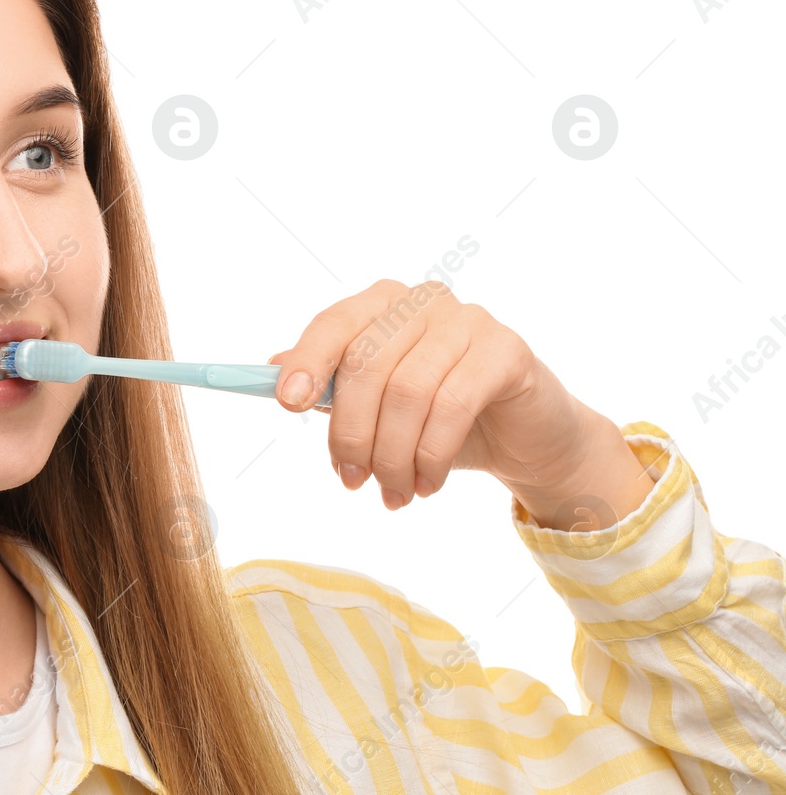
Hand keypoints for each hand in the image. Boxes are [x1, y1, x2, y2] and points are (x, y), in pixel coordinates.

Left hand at [267, 279, 652, 527]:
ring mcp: (468, 320)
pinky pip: (452, 406)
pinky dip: (431, 455)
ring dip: (392, 456)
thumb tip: (271, 370)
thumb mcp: (376, 404)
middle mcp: (423, 301)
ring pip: (407, 392)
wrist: (522, 437)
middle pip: (366, 364)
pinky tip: (427, 485)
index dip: (307, 362)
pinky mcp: (506, 351)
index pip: (333, 324)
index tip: (288, 404)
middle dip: (353, 434)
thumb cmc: (436, 416)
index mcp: (382, 304)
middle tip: (352, 482)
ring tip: (392, 494)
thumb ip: (329, 384)